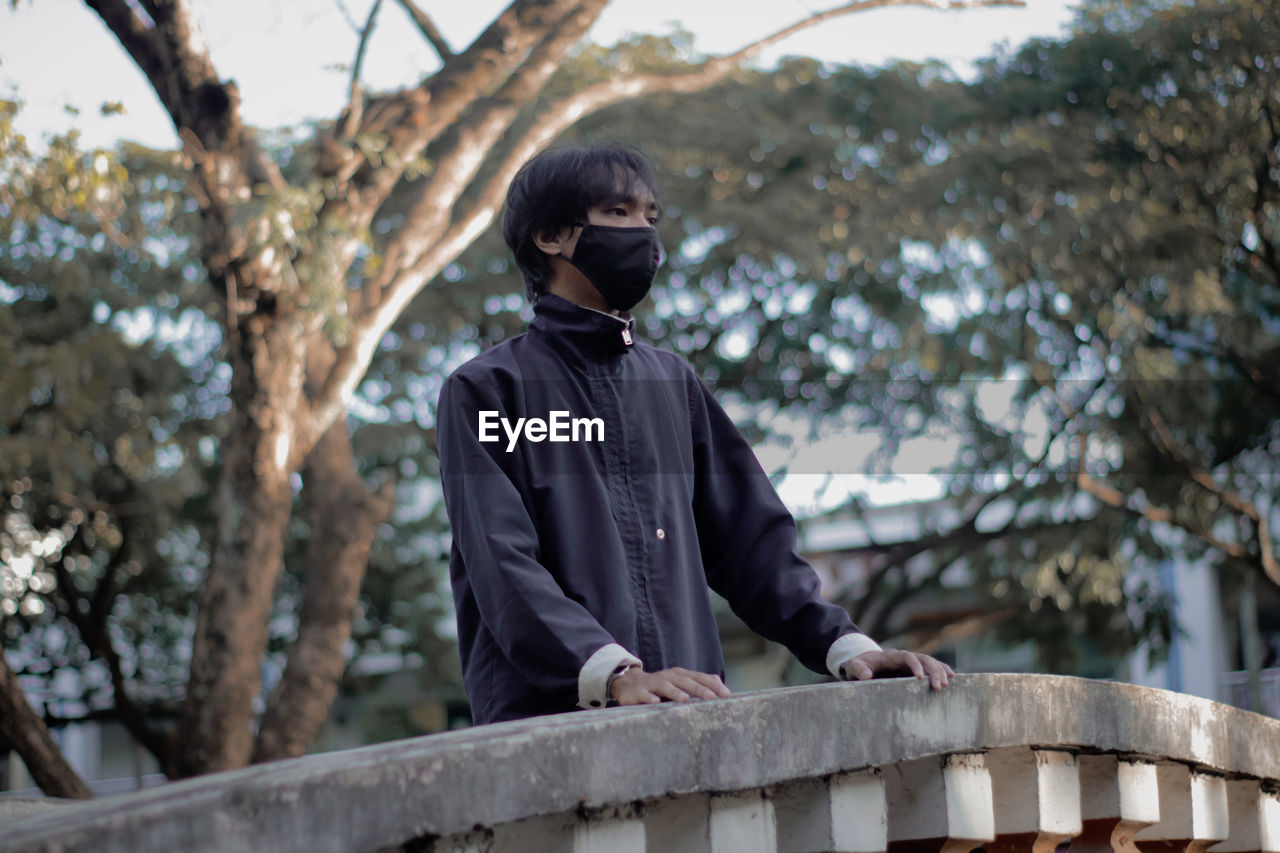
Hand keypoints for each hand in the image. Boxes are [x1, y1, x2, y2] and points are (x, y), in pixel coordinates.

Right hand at [609, 666, 731, 705]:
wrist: (629, 684)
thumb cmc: (660, 686)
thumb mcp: (679, 682)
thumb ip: (698, 683)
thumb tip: (720, 684)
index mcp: (679, 675)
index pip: (698, 677)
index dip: (712, 685)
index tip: (726, 694)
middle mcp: (667, 677)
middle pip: (685, 681)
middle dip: (698, 688)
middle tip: (711, 697)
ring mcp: (652, 683)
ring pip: (665, 686)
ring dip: (675, 692)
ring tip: (685, 699)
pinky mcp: (638, 692)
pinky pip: (644, 695)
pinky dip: (650, 698)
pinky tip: (656, 702)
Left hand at [841, 649, 954, 690]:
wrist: (865, 662)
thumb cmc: (860, 666)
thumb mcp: (854, 666)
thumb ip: (858, 669)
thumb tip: (865, 675)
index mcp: (892, 655)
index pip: (907, 656)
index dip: (915, 665)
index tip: (920, 677)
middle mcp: (905, 656)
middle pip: (923, 658)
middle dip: (932, 671)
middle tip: (938, 685)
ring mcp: (912, 661)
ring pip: (930, 662)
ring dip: (939, 671)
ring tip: (946, 684)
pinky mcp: (916, 667)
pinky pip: (932, 666)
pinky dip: (942, 670)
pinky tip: (952, 677)